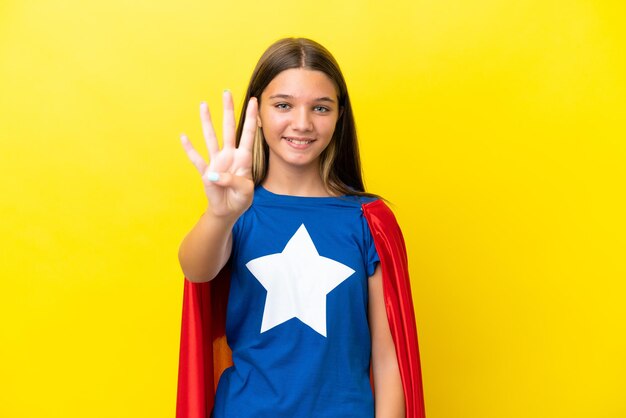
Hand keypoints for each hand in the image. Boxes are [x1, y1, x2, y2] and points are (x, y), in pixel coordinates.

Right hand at [181, 90, 257, 218]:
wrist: (227, 211)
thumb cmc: (240, 200)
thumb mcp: (244, 192)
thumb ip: (233, 182)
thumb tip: (214, 174)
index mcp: (243, 158)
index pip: (248, 134)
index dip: (251, 118)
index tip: (254, 100)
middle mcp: (230, 155)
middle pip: (229, 128)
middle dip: (228, 110)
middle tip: (226, 92)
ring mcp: (217, 162)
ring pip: (211, 137)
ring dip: (207, 122)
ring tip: (204, 105)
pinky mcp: (205, 172)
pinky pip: (196, 159)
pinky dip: (189, 149)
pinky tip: (184, 137)